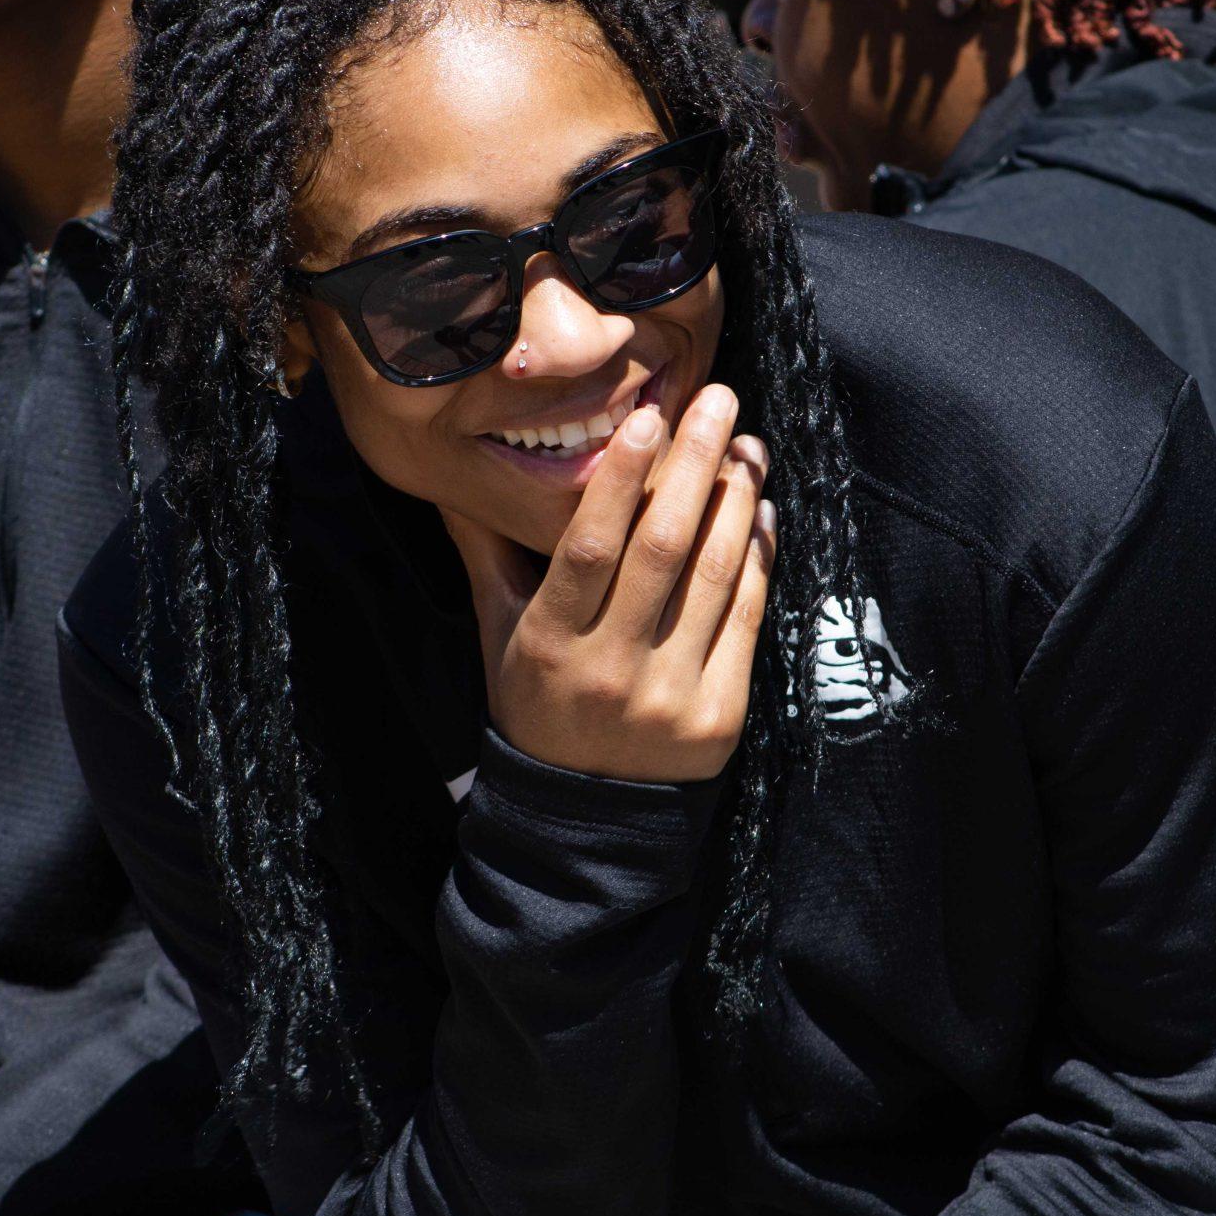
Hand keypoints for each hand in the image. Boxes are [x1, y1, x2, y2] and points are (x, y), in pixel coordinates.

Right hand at [442, 385, 777, 783]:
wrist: (586, 817)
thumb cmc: (537, 707)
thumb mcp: (499, 637)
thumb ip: (488, 555)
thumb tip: (455, 480)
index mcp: (552, 643)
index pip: (590, 545)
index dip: (622, 477)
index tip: (647, 414)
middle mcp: (612, 668)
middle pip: (662, 548)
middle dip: (694, 463)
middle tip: (719, 398)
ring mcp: (670, 696)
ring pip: (712, 577)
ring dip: (735, 500)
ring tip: (747, 445)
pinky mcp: (720, 717)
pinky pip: (746, 619)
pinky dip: (758, 557)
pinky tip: (760, 509)